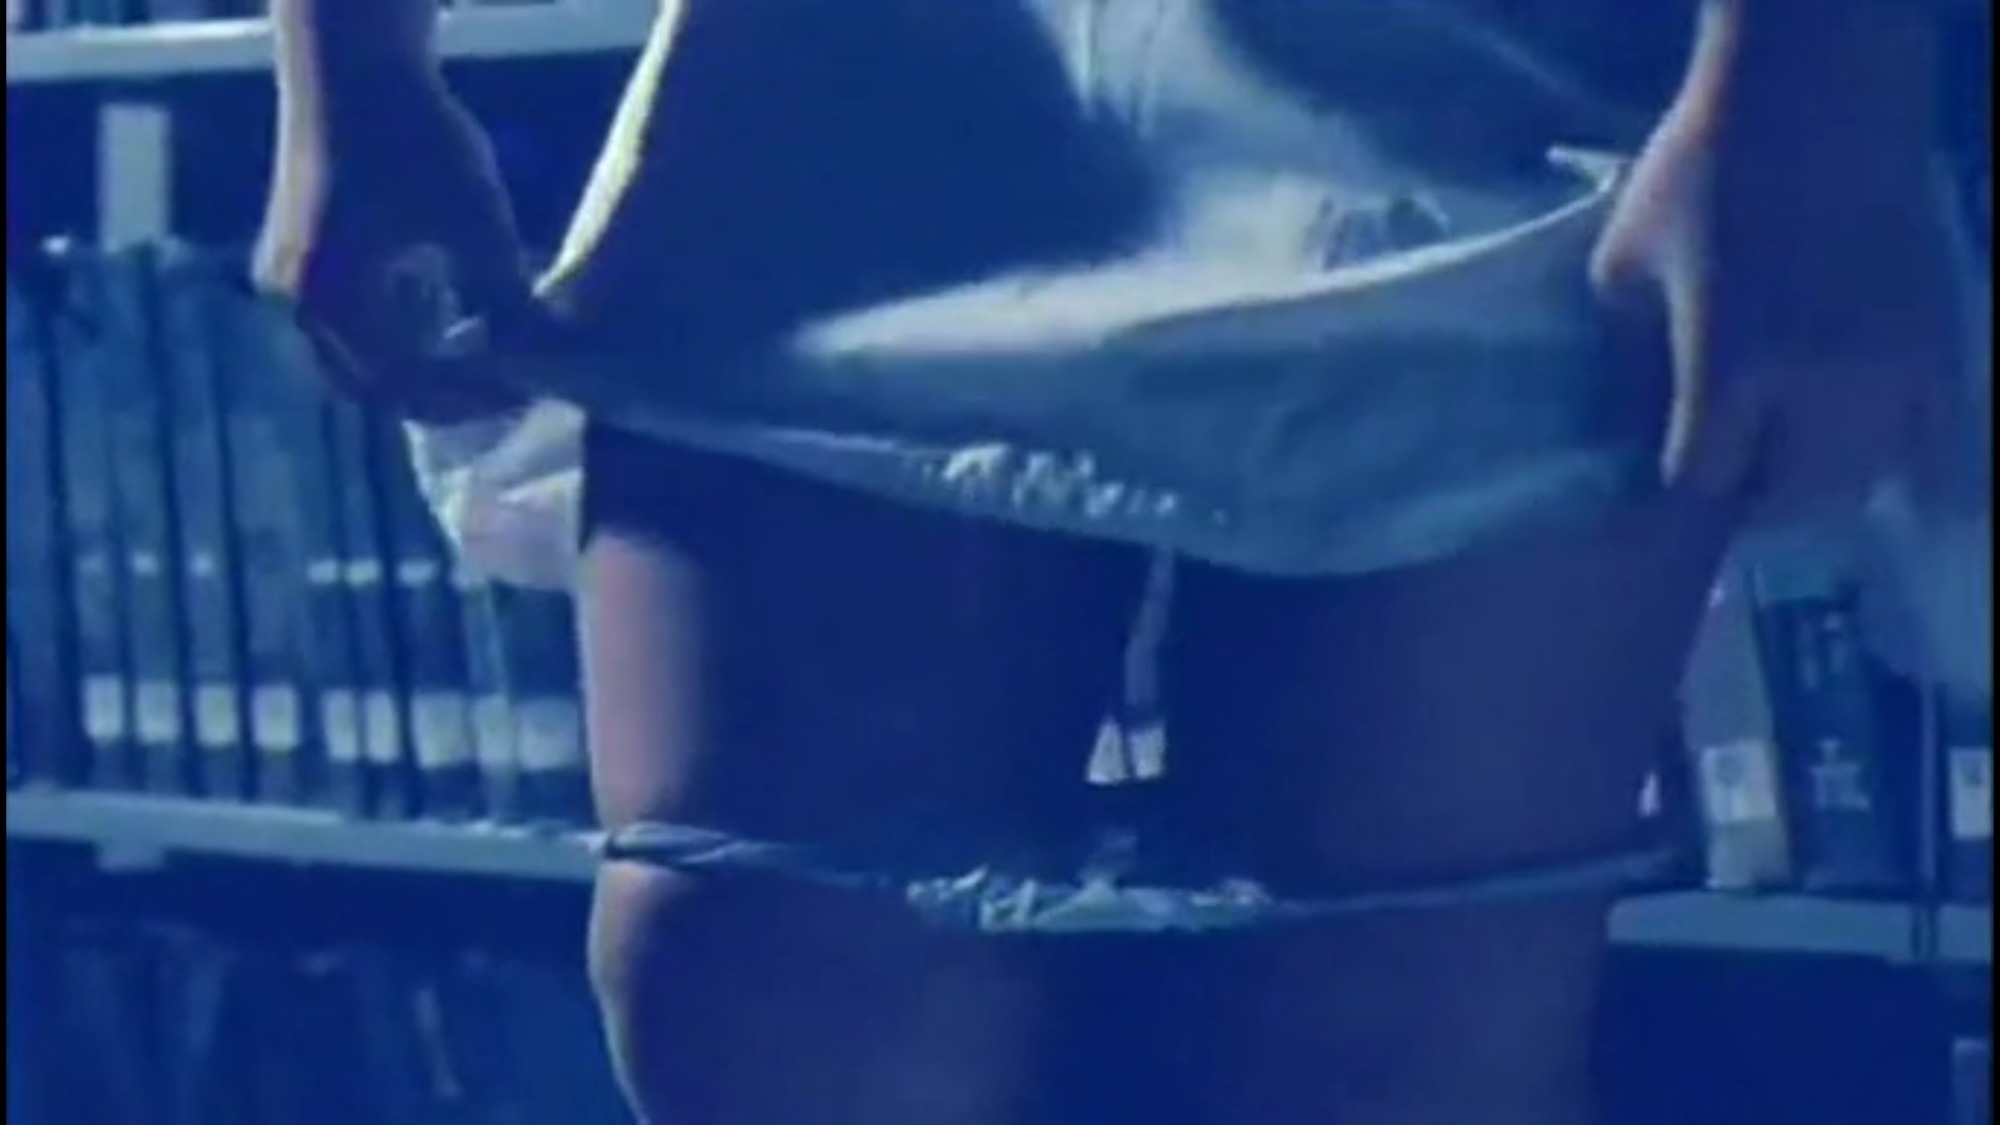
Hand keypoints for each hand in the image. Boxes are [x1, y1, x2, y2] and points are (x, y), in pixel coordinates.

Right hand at [253, 32, 531, 423]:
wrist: (353, 60)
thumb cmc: (416, 133)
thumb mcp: (477, 224)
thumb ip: (508, 299)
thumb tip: (548, 360)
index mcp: (332, 303)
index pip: (404, 390)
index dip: (471, 400)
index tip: (527, 390)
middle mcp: (296, 303)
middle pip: (375, 387)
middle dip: (443, 392)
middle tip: (510, 387)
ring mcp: (289, 281)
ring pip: (359, 356)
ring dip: (421, 363)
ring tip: (493, 355)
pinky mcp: (297, 256)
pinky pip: (348, 319)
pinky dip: (399, 328)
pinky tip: (459, 314)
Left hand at [1589, 2, 1962, 523]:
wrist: (1818, 98)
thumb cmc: (1703, 173)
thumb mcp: (1624, 268)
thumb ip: (1625, 361)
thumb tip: (1622, 436)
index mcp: (1730, 366)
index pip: (1700, 481)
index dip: (1677, 491)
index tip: (1661, 485)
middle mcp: (1819, 384)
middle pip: (1788, 500)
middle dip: (1748, 501)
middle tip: (1724, 479)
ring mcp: (1889, 369)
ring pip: (1859, 483)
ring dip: (1817, 488)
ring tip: (1783, 466)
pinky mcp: (1937, 345)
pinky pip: (1935, 446)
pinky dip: (1908, 472)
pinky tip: (1887, 477)